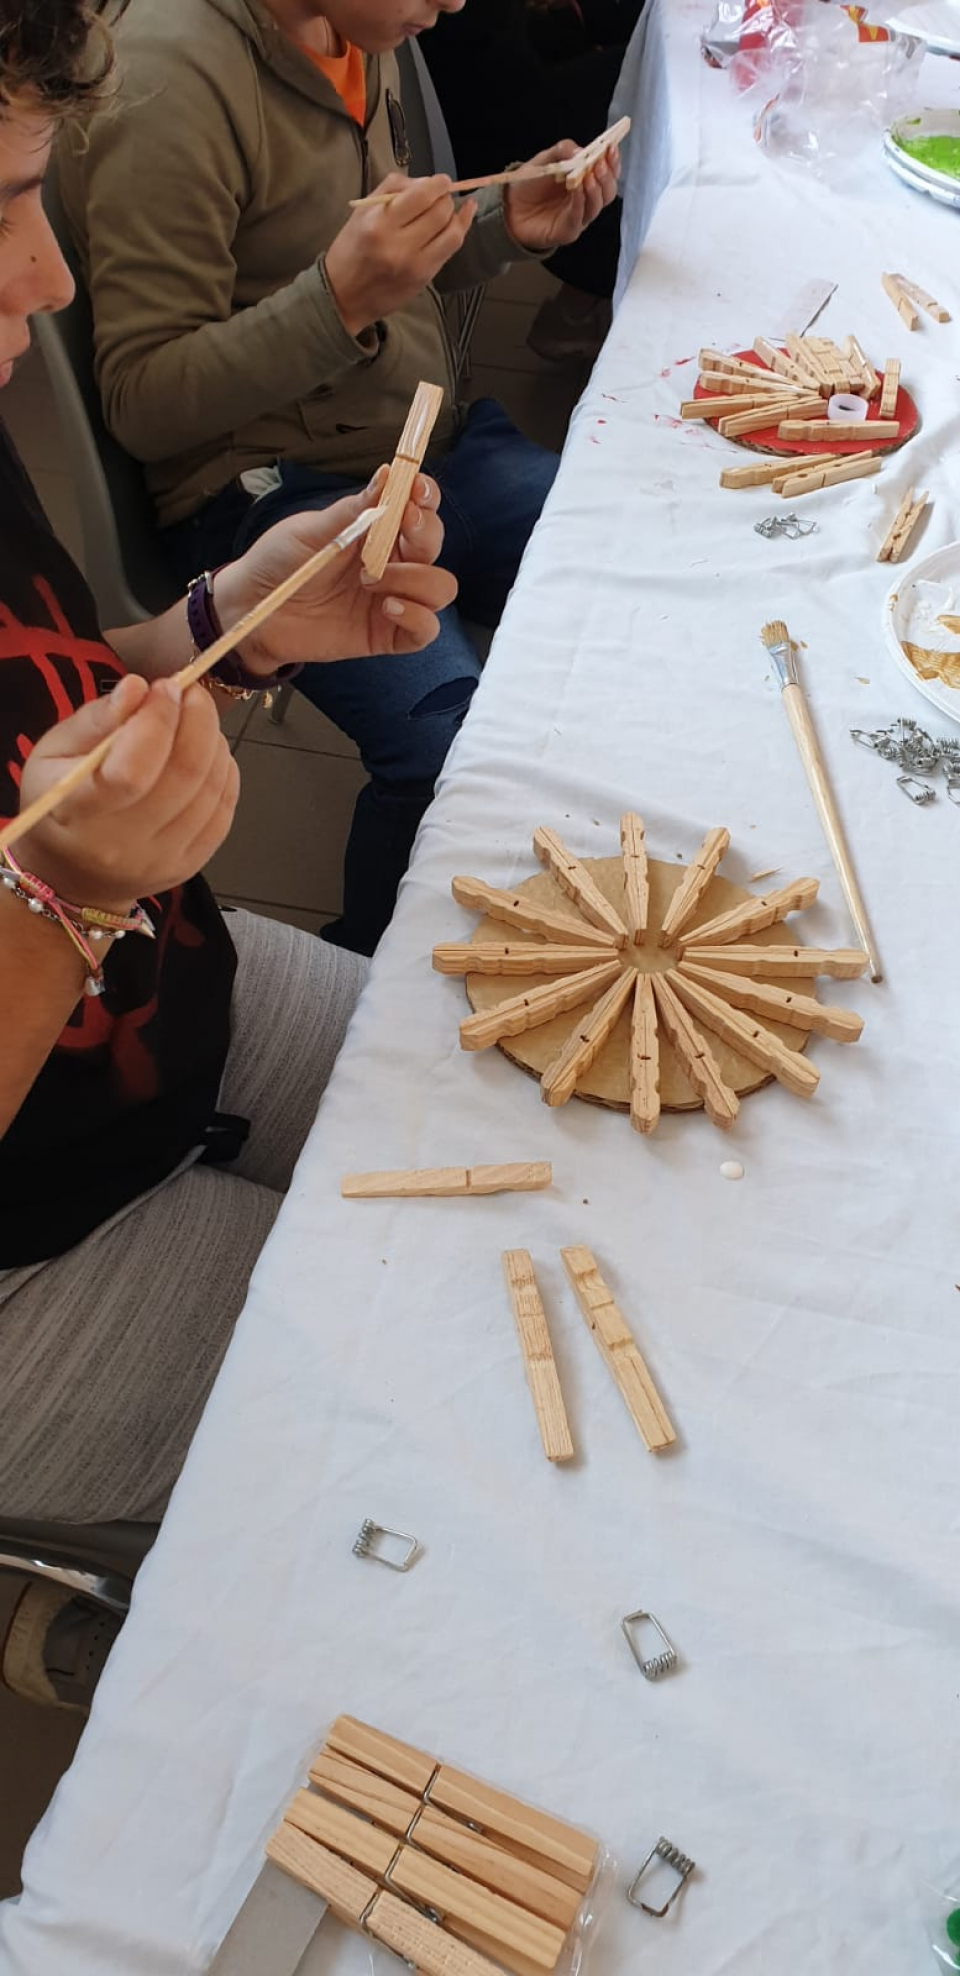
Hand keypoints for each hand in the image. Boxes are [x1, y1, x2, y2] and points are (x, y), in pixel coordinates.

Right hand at [17, 674, 238, 911]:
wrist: (72, 875)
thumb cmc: (59, 803)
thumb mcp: (53, 752)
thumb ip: (96, 719)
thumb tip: (138, 687)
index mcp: (78, 813)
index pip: (133, 770)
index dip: (158, 720)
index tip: (164, 687)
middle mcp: (123, 845)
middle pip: (183, 775)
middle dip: (198, 719)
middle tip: (190, 692)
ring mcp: (162, 860)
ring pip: (210, 790)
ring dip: (213, 741)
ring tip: (196, 719)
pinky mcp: (191, 866)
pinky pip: (224, 810)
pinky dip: (224, 771)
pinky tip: (208, 753)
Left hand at [213, 473, 457, 674]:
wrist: (255, 610)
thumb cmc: (278, 563)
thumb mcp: (311, 530)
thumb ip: (353, 510)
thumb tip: (389, 475)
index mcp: (376, 530)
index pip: (419, 508)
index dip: (426, 497)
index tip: (417, 491)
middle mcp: (391, 562)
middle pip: (435, 544)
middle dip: (425, 534)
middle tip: (399, 530)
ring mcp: (393, 598)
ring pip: (440, 587)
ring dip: (416, 579)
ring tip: (371, 581)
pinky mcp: (387, 634)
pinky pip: (426, 629)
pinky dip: (418, 617)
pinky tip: (387, 608)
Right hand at [325, 174, 476, 336]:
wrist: (343, 296)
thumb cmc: (350, 250)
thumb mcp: (362, 211)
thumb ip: (393, 189)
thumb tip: (426, 182)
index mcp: (379, 223)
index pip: (422, 196)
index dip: (439, 184)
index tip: (441, 181)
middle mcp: (399, 245)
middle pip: (440, 212)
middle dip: (446, 198)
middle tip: (441, 196)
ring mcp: (415, 265)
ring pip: (452, 233)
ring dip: (456, 216)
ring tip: (448, 210)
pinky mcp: (423, 278)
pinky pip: (450, 251)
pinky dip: (459, 232)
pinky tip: (462, 219)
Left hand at [504, 139, 619, 251]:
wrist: (509, 207)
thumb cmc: (530, 184)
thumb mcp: (546, 159)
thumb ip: (563, 151)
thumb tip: (582, 150)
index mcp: (586, 181)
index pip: (607, 173)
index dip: (612, 162)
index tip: (611, 148)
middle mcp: (586, 200)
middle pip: (607, 192)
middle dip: (607, 176)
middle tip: (599, 163)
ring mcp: (578, 217)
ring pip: (596, 206)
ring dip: (595, 190)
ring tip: (589, 176)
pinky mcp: (567, 231)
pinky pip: (579, 218)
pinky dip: (580, 202)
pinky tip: (576, 189)